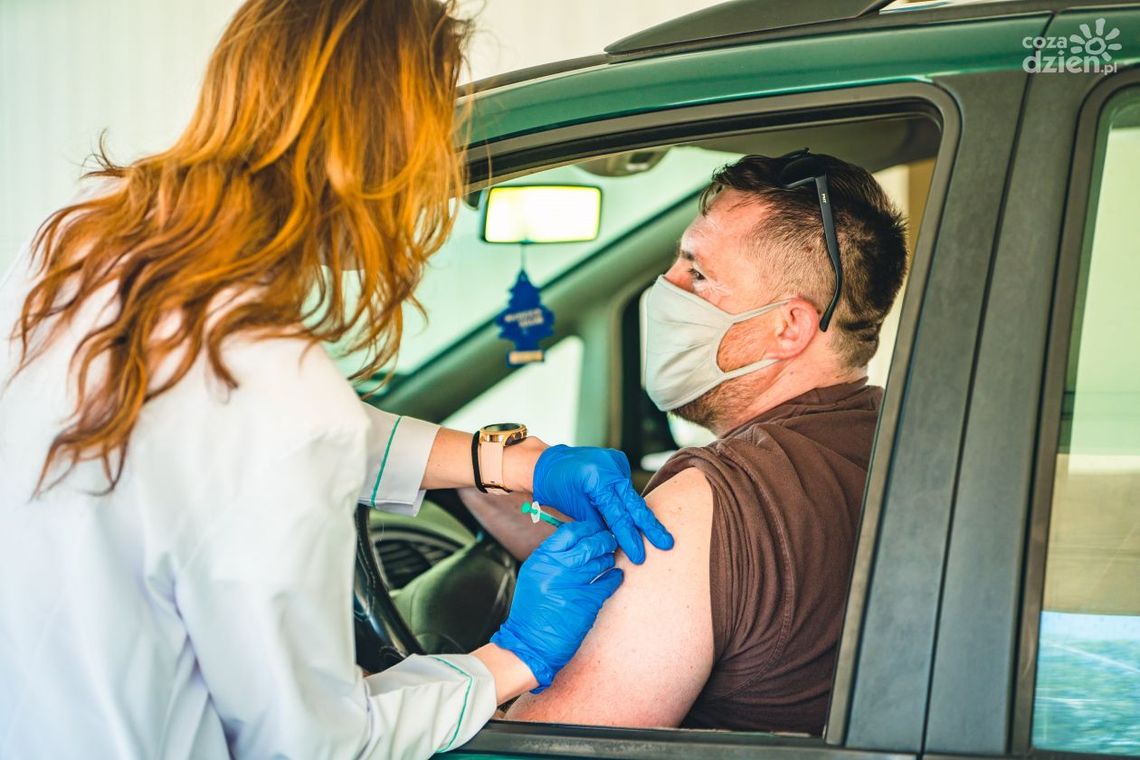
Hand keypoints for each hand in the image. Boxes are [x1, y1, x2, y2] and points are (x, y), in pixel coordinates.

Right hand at [490, 521, 623, 691]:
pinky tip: (616, 575)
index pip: (569, 532)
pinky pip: (608, 582)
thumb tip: (577, 542)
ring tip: (609, 559)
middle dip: (603, 540)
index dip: (587, 528)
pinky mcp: (587, 602)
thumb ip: (552, 558)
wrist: (529, 644)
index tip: (594, 529)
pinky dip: (614, 577)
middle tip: (609, 540)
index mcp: (542, 559)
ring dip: (608, 558)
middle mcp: (557, 568)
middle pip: (589, 544)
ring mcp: (573, 584)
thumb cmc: (531, 611)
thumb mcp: (534, 576)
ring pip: (600, 562)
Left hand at [533, 445, 674, 563]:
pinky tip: (640, 518)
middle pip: (634, 504)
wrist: (546, 463)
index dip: (630, 538)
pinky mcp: (617, 460)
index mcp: (598, 480)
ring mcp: (616, 461)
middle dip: (650, 527)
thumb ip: (599, 523)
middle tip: (667, 544)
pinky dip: (630, 502)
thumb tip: (617, 540)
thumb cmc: (556, 489)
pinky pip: (626, 487)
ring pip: (631, 496)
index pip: (618, 515)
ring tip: (659, 537)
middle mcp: (611, 467)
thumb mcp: (576, 510)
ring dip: (641, 517)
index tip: (639, 556)